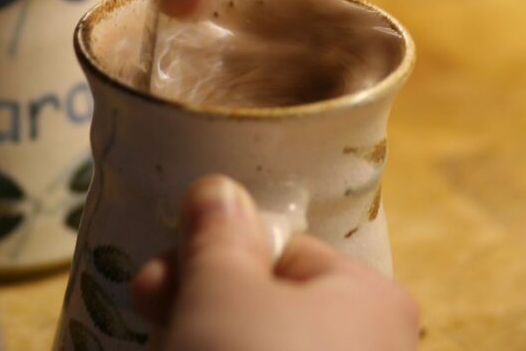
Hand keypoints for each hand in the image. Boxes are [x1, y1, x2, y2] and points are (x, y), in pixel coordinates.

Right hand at [130, 175, 418, 350]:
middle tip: (147, 306)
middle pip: (269, 302)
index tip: (156, 276)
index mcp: (372, 295)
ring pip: (266, 341)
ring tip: (167, 342)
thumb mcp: (220, 292)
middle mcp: (378, 340)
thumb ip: (218, 234)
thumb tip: (218, 189)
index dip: (213, 258)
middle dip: (202, 301)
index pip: (280, 251)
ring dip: (208, 334)